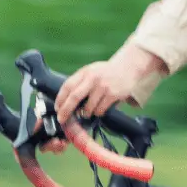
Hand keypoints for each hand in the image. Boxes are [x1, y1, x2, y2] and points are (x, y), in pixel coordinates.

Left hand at [42, 45, 166, 153]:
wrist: (129, 67)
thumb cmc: (108, 72)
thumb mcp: (92, 71)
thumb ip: (80, 82)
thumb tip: (67, 100)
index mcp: (85, 72)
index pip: (67, 86)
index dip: (60, 99)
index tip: (57, 108)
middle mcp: (92, 78)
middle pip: (74, 97)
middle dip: (66, 110)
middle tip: (62, 119)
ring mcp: (103, 86)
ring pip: (88, 107)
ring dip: (85, 113)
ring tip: (87, 113)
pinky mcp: (113, 94)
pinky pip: (100, 110)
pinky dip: (98, 113)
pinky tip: (100, 109)